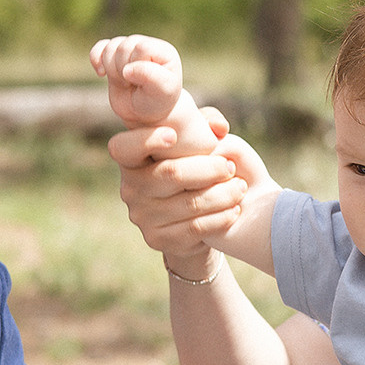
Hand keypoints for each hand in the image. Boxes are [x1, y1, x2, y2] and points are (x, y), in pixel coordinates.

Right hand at [90, 33, 184, 129]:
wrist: (145, 114)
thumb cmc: (157, 101)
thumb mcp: (162, 91)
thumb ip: (150, 76)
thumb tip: (128, 69)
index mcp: (162, 50)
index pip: (141, 48)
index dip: (137, 66)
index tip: (143, 82)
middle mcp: (145, 45)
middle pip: (123, 47)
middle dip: (123, 70)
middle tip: (133, 84)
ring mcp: (128, 49)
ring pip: (109, 48)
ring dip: (112, 70)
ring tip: (125, 82)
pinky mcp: (113, 56)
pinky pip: (99, 47)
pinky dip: (95, 58)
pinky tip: (101, 73)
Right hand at [108, 121, 274, 275]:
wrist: (186, 220)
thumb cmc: (190, 168)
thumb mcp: (193, 143)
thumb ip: (204, 125)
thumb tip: (220, 128)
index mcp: (131, 160)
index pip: (123, 147)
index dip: (146, 140)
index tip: (173, 135)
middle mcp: (130, 188)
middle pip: (171, 174)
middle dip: (208, 169)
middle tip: (229, 167)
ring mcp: (141, 216)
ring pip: (189, 203)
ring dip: (222, 195)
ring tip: (240, 188)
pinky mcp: (157, 239)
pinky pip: (195, 228)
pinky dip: (219, 218)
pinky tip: (234, 210)